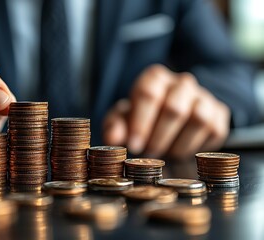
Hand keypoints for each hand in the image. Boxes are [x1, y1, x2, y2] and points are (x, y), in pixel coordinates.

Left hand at [103, 64, 229, 158]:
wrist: (170, 118)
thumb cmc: (142, 117)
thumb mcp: (122, 119)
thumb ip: (115, 126)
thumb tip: (113, 139)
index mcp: (155, 77)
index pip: (148, 94)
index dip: (140, 123)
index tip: (134, 145)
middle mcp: (182, 82)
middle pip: (173, 108)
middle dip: (158, 137)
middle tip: (148, 152)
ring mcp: (203, 96)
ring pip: (197, 119)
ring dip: (177, 143)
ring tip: (164, 152)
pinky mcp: (219, 113)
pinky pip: (212, 130)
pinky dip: (194, 147)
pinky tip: (180, 149)